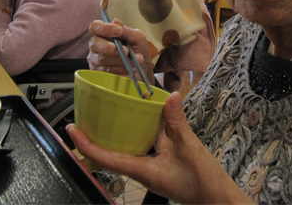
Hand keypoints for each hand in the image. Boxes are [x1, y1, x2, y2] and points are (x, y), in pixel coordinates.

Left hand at [66, 92, 252, 204]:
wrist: (218, 199)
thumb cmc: (202, 182)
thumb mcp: (189, 148)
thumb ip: (178, 122)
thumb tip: (170, 96)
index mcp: (143, 171)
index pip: (107, 159)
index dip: (87, 146)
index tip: (73, 132)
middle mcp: (143, 171)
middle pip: (110, 157)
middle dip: (93, 143)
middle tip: (81, 125)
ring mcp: (152, 168)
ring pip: (127, 151)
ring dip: (114, 138)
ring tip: (103, 120)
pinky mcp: (162, 164)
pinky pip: (144, 147)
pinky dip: (138, 133)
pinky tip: (143, 119)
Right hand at [87, 19, 153, 83]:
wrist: (142, 69)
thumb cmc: (137, 50)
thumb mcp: (137, 38)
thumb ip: (127, 31)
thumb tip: (115, 21)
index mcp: (103, 33)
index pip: (95, 27)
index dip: (104, 28)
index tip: (118, 31)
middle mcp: (95, 45)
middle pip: (95, 43)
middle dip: (112, 48)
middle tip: (127, 50)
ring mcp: (95, 60)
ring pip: (102, 59)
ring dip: (121, 60)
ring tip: (136, 60)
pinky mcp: (98, 73)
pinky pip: (106, 71)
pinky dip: (120, 69)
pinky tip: (130, 68)